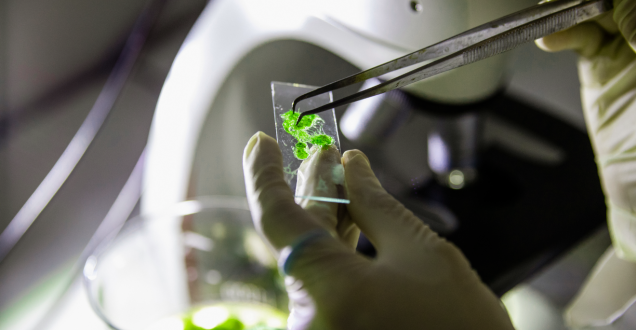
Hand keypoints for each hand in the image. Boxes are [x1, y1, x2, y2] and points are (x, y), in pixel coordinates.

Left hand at [242, 132, 513, 329]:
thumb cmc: (463, 329)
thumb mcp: (424, 253)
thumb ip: (377, 206)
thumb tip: (351, 166)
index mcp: (331, 294)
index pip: (277, 217)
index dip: (265, 173)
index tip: (262, 142)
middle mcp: (309, 321)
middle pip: (296, 237)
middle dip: (311, 190)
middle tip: (322, 154)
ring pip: (309, 259)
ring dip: (324, 219)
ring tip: (340, 179)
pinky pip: (320, 284)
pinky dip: (333, 250)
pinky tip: (347, 221)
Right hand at [536, 0, 635, 260]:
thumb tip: (617, 1)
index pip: (634, 4)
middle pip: (616, 5)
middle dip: (586, 2)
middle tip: (562, 4)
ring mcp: (627, 55)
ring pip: (596, 13)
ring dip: (570, 11)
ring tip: (551, 13)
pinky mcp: (601, 72)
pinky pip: (580, 41)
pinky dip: (562, 34)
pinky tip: (550, 37)